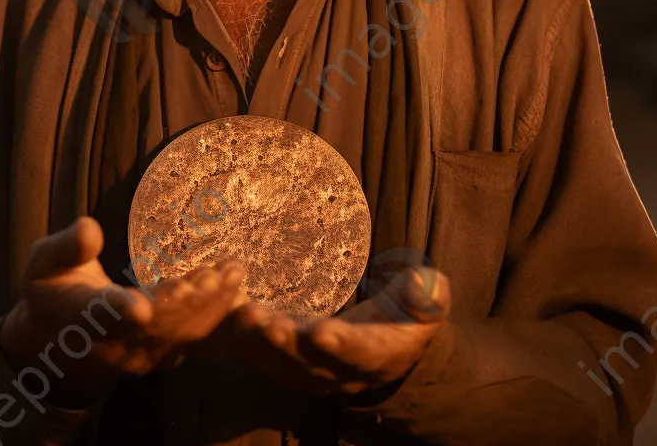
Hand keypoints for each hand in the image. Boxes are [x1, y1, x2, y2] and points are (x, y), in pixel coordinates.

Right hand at [0, 216, 245, 404]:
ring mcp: (140, 353)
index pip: (100, 315)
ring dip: (208, 306)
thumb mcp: (42, 263)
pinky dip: (215, 312)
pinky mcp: (162, 352)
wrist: (59, 339)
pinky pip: (192, 335)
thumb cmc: (52, 288)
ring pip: (179, 333)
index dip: (118, 311)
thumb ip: (65, 248)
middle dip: (184, 303)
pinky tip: (235, 285)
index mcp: (80, 315)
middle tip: (212, 276)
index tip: (138, 306)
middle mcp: (113, 342)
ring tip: (232, 274)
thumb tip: (88, 228)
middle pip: (152, 326)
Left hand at [230, 265, 449, 395]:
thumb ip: (427, 295)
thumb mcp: (427, 302)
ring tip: (240, 315)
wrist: (391, 344)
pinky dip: (247, 341)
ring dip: (258, 344)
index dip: (341, 346)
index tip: (322, 331)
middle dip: (284, 344)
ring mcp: (314, 371)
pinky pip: (266, 359)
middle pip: (309, 365)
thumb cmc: (408, 314)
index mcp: (378, 355)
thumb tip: (426, 284)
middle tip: (261, 320)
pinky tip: (229, 315)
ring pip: (281, 366)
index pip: (359, 353)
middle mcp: (342, 371)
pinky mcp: (292, 362)